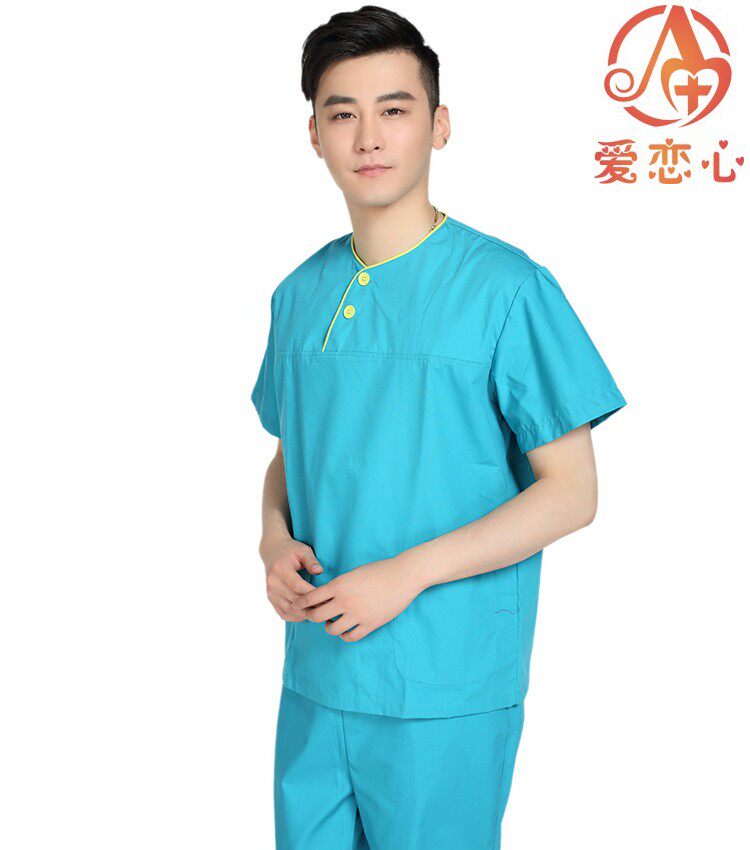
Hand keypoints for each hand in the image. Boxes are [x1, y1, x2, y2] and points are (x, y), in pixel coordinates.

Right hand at [260, 535, 324, 621]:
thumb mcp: (303, 550)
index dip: (312, 594)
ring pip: (288, 609)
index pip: (297, 586)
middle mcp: (272, 582)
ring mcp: (270, 591)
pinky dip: (295, 617)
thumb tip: (319, 571)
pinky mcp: (270, 598)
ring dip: (304, 613)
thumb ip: (311, 560)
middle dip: (310, 605)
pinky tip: (306, 614)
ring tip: (318, 612)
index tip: (325, 597)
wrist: (272, 551)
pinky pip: (282, 613)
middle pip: (293, 600)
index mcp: (280, 569)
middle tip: (325, 607)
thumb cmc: (291, 550)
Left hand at [292, 557, 423, 641]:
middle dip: (312, 616)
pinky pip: (350, 636)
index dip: (301, 603)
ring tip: (332, 621)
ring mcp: (358, 615)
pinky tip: (346, 629)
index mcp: (339, 585)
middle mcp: (345, 601)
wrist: (403, 576)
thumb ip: (338, 585)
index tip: (297, 606)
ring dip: (329, 626)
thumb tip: (324, 597)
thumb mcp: (353, 573)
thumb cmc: (379, 571)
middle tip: (314, 614)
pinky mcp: (370, 624)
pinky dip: (344, 635)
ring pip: (331, 629)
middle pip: (316, 616)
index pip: (311, 597)